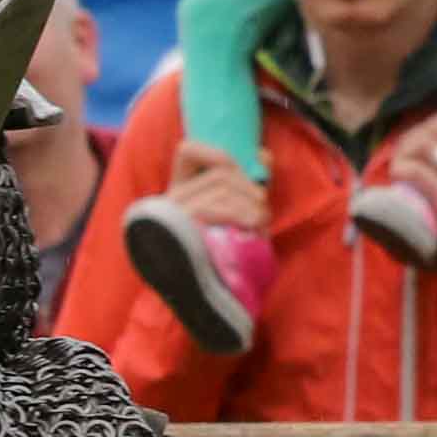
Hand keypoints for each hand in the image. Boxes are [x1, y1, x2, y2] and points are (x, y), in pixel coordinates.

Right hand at [150, 146, 268, 241]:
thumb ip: (248, 182)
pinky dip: (243, 216)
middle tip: (263, 209)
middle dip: (250, 187)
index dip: (217, 154)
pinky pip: (218, 210)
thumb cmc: (225, 246)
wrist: (209, 285)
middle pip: (220, 173)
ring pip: (223, 189)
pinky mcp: (184, 229)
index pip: (188, 151)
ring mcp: (176, 213)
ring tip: (262, 222)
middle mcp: (173, 198)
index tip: (240, 171)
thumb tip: (263, 156)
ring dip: (252, 204)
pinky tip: (254, 229)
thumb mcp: (236, 209)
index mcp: (181, 188)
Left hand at [386, 116, 436, 307]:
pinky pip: (416, 171)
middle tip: (402, 154)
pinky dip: (400, 169)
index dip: (435, 121)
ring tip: (398, 166)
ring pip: (425, 145)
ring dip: (403, 152)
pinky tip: (397, 177)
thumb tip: (436, 139)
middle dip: (413, 136)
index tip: (421, 137)